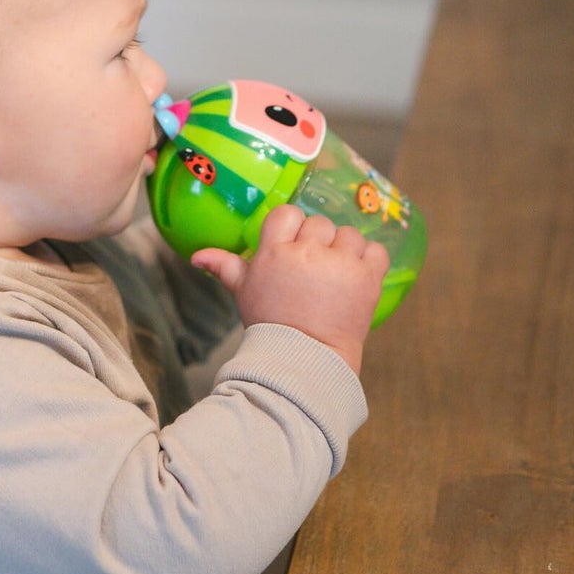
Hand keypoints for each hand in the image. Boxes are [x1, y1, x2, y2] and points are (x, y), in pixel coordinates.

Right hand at [192, 205, 388, 374]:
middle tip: (313, 271)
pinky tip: (356, 276)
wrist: (306, 359)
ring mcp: (341, 264)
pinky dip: (369, 260)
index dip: (292, 228)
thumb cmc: (272, 325)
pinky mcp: (368, 278)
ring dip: (344, 251)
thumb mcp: (244, 293)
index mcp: (276, 252)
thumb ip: (225, 267)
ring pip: (348, 235)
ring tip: (335, 277)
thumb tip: (197, 255)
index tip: (293, 247)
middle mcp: (309, 253)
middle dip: (318, 244)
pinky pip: (376, 250)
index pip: (288, 213)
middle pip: (319, 224)